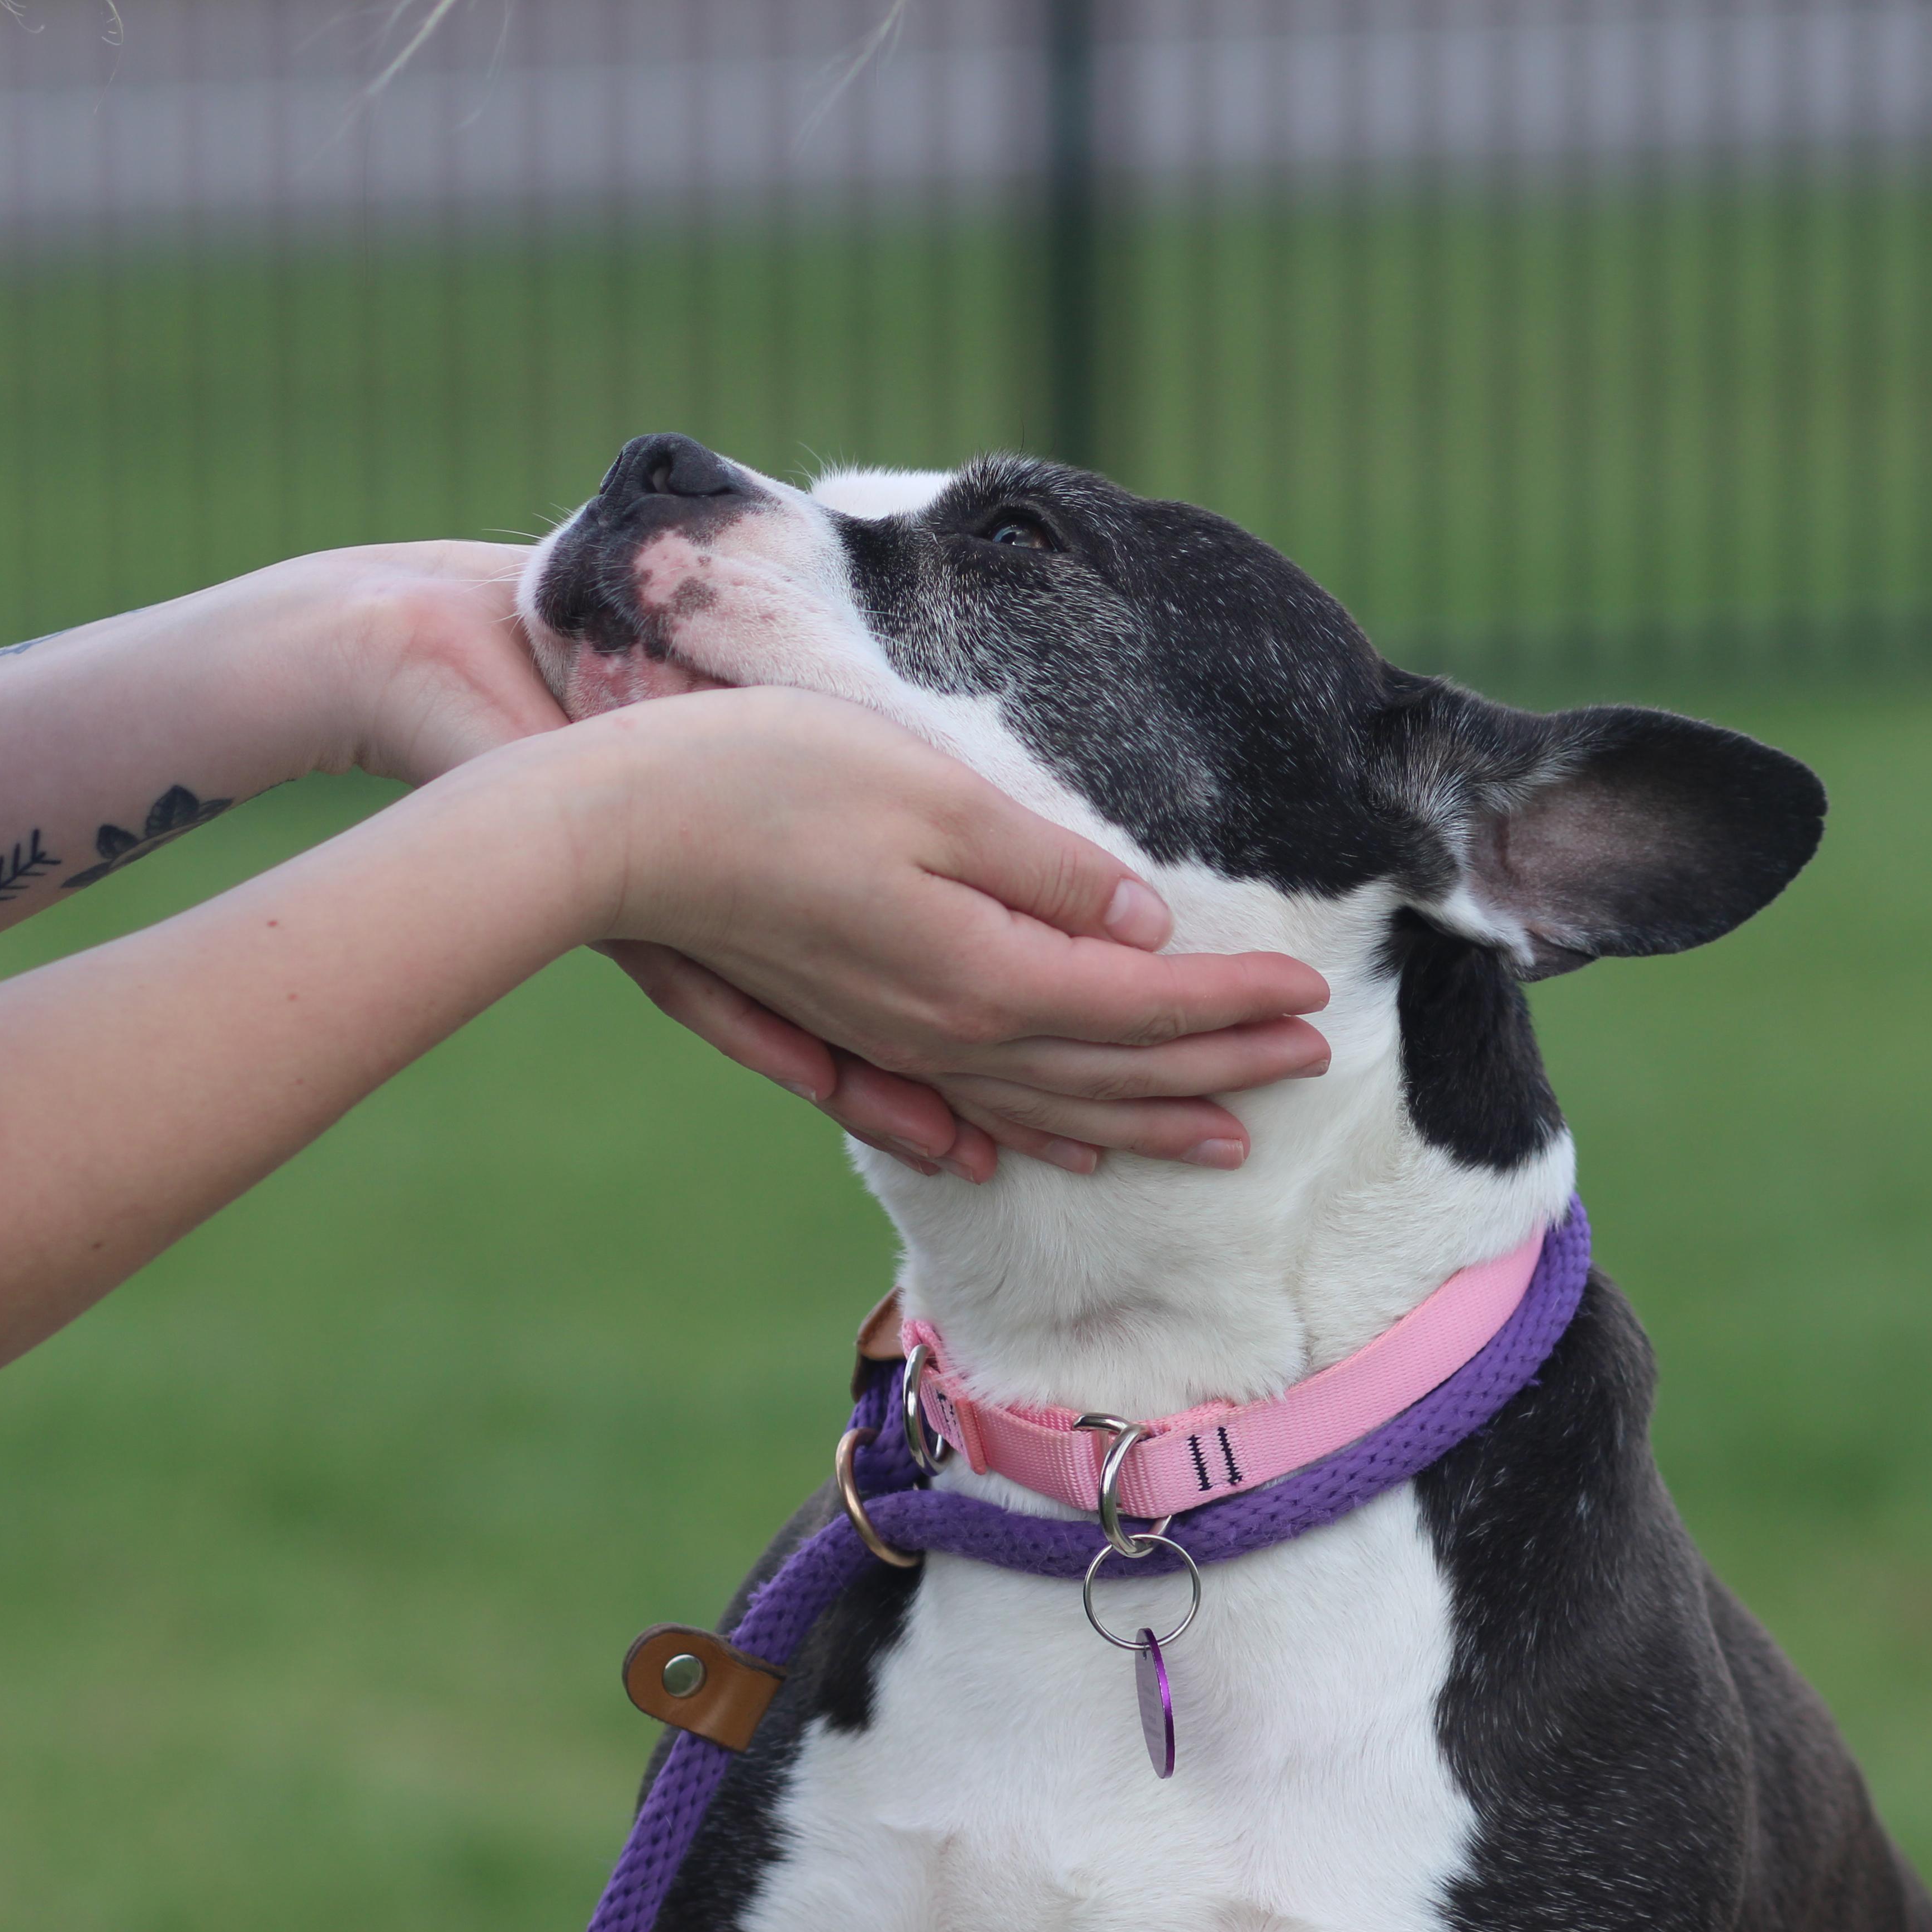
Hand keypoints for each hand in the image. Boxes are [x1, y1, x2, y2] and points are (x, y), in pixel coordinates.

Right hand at [561, 686, 1332, 1175]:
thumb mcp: (936, 796)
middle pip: (1112, 1068)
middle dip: (1219, 1069)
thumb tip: (1142, 930)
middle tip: (1308, 1069)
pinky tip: (1039, 1153)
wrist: (616, 828)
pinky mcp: (840, 1029)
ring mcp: (890, 1040)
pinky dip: (1015, 1132)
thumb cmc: (772, 778)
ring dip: (1138, 1119)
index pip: (1146, 1006)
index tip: (1315, 999)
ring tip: (1220, 1136)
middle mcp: (948, 1029)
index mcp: (987, 971)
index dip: (1236, 1006)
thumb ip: (1047, 870)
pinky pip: (949, 1107)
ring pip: (1044, 1101)